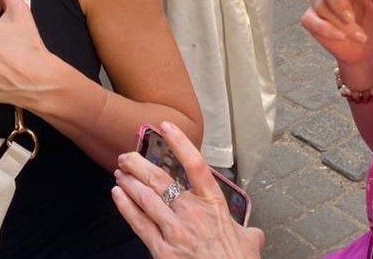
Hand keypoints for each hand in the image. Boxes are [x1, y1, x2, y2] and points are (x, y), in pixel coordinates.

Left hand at [112, 121, 263, 258]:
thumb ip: (249, 232)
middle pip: (160, 180)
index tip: (166, 126)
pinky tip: (117, 194)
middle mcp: (191, 211)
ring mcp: (173, 230)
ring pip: (145, 198)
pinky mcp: (160, 249)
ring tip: (119, 170)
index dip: (179, 143)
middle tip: (127, 155)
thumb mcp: (250, 241)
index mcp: (213, 203)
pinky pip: (138, 223)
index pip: (195, 164)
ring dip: (130, 182)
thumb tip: (255, 234)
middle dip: (140, 164)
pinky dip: (125, 206)